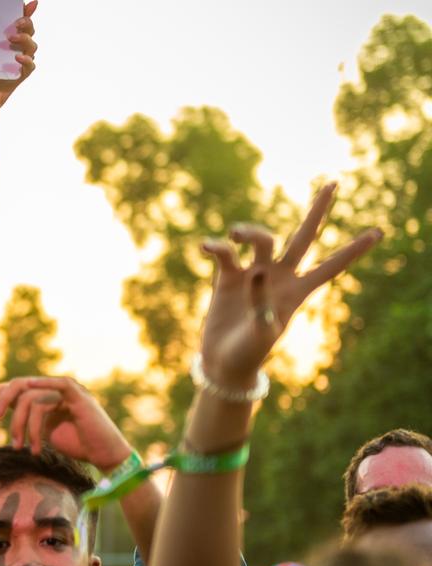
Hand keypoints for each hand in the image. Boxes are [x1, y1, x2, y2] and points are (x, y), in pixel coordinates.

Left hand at [0, 0, 37, 117]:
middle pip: (28, 30)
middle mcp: (12, 48)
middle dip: (26, 21)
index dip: (23, 11)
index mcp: (0, 40)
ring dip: (25, 38)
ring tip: (11, 38)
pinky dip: (27, 60)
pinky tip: (17, 57)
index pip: (15, 21)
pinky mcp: (19, 76)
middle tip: (16, 21)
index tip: (25, 3)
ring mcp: (17, 62)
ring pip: (31, 45)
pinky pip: (30, 66)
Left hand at [0, 376, 131, 471]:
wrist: (104, 455)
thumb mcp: (44, 429)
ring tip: (24, 447)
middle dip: (7, 405)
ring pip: (34, 398)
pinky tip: (30, 391)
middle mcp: (57, 390)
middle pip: (22, 388)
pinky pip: (60, 384)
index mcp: (49, 395)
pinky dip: (44, 384)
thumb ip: (25, 412)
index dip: (4, 399)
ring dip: (25, 425)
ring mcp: (69, 392)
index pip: (19, 387)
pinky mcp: (79, 397)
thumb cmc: (77, 444)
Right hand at [198, 183, 381, 387]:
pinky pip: (224, 253)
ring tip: (234, 236)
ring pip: (260, 239)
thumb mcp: (262, 333)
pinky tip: (207, 247)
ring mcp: (253, 274)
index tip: (379, 232)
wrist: (223, 364)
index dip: (353, 250)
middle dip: (317, 211)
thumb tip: (256, 273)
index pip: (331, 266)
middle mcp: (278, 276)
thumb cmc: (249, 354)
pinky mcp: (227, 278)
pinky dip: (216, 246)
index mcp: (297, 292)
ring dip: (249, 231)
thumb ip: (263, 302)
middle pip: (303, 236)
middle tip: (333, 182)